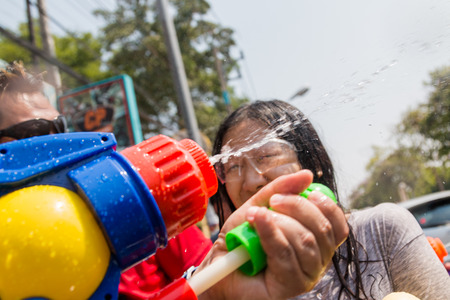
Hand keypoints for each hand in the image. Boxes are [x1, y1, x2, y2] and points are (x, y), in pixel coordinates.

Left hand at [197, 170, 348, 299]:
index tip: (305, 192)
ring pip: (304, 241)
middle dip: (297, 207)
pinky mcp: (289, 286)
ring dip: (278, 221)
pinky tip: (256, 222)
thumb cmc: (242, 238)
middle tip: (272, 201)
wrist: (219, 263)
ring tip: (255, 216)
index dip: (325, 205)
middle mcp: (317, 262)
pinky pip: (285, 254)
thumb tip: (307, 175)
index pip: (337, 225)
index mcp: (317, 243)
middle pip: (322, 230)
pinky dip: (270, 232)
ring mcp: (305, 276)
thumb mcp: (260, 206)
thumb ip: (281, 190)